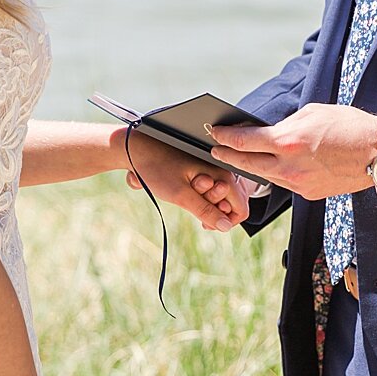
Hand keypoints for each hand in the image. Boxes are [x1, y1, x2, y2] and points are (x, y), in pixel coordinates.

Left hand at [122, 131, 249, 230]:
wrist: (135, 148)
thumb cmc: (156, 168)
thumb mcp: (180, 194)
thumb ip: (205, 211)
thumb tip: (225, 227)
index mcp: (221, 174)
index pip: (240, 208)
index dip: (226, 221)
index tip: (206, 223)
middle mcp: (220, 170)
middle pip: (230, 203)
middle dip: (212, 211)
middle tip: (189, 204)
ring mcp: (211, 170)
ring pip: (218, 198)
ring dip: (203, 204)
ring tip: (182, 195)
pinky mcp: (200, 170)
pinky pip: (207, 190)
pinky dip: (197, 197)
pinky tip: (181, 192)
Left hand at [207, 103, 376, 200]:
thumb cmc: (349, 126)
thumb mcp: (312, 114)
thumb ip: (285, 125)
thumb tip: (267, 132)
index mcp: (287, 141)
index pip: (244, 142)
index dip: (224, 138)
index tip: (214, 134)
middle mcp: (289, 166)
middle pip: (246, 164)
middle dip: (227, 156)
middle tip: (215, 150)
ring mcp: (298, 183)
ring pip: (265, 175)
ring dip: (251, 166)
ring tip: (240, 157)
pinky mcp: (309, 193)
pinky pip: (284, 183)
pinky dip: (276, 173)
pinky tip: (272, 166)